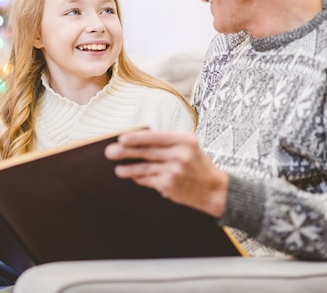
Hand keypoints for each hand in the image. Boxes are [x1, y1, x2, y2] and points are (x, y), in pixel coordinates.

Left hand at [104, 129, 227, 217]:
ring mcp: (174, 171)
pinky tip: (134, 177)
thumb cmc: (198, 165)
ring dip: (128, 169)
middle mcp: (180, 154)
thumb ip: (167, 143)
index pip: (156, 136)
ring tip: (118, 169)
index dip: (137, 137)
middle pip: (147, 152)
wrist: (215, 190)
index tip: (122, 138)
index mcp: (185, 140)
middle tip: (110, 152)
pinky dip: (140, 179)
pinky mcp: (170, 185)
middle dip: (125, 152)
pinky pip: (149, 181)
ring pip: (144, 168)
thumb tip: (138, 141)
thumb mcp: (189, 147)